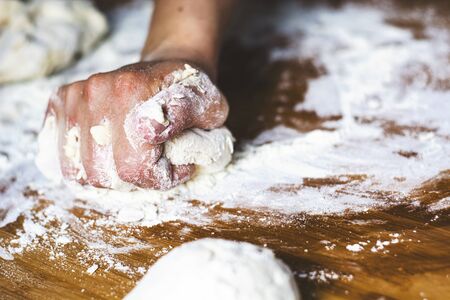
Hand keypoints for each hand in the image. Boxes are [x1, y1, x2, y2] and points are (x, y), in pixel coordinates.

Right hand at [45, 61, 228, 189]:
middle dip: (135, 180)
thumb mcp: (211, 109)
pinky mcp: (64, 99)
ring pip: (80, 170)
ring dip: (110, 175)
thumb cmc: (190, 92)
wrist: (170, 63)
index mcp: (136, 93)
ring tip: (132, 159)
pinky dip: (82, 163)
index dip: (159, 177)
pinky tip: (105, 154)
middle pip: (106, 174)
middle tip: (154, 164)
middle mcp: (101, 91)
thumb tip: (165, 146)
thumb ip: (198, 131)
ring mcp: (79, 95)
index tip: (176, 166)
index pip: (136, 168)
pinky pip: (60, 153)